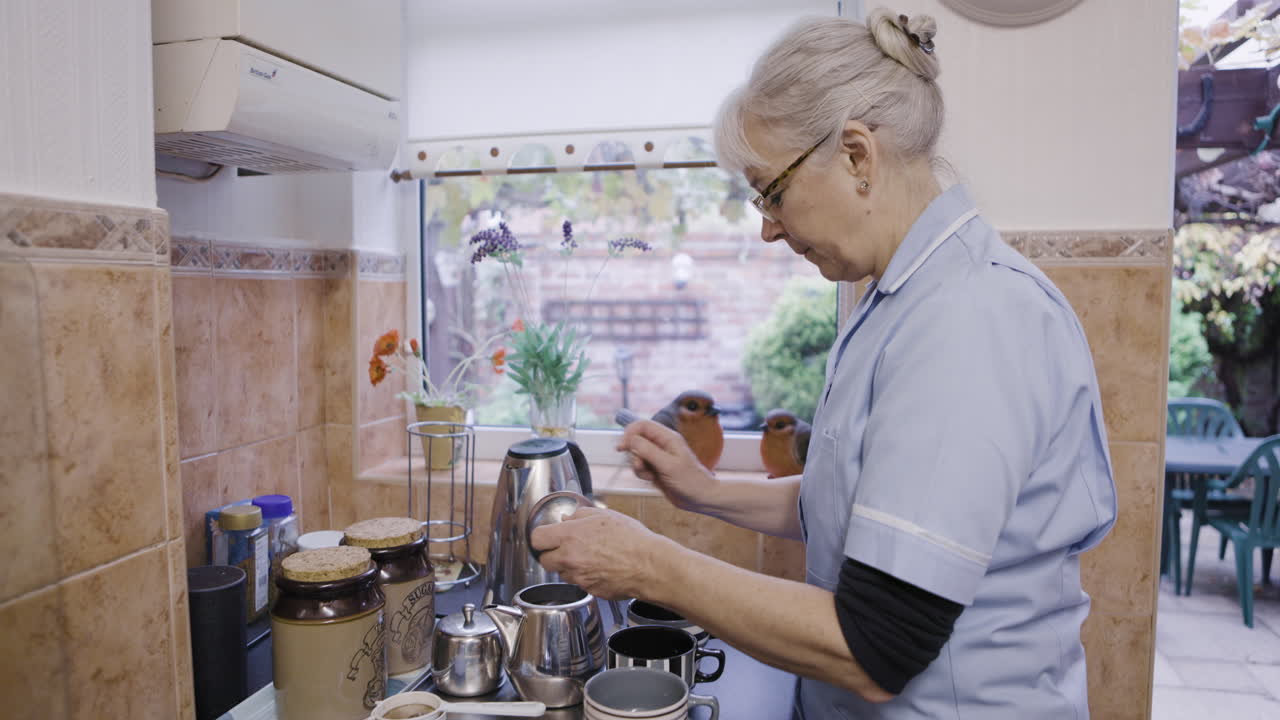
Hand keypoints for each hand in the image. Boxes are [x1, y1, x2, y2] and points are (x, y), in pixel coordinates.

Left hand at [530, 507, 674, 599]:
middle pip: (544, 561)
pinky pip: (579, 583)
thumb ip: (579, 516)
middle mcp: (570, 558)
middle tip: (566, 548)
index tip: (547, 536)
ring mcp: (579, 577)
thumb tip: (566, 520)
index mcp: (570, 536)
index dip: (542, 537)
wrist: (649, 565)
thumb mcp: (604, 515)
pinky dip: (586, 576)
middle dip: (553, 554)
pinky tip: (601, 567)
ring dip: (570, 566)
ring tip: (591, 557)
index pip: (537, 539)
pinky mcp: (589, 590)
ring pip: (562, 573)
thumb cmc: (631, 539)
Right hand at [617, 420, 719, 512]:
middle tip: (641, 466)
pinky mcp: (656, 468)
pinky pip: (640, 466)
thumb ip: (648, 450)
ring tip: (650, 476)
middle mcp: (662, 444)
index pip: (642, 425)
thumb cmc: (690, 481)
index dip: (629, 433)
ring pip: (637, 455)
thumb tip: (630, 439)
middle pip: (636, 440)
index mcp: (668, 438)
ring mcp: (658, 457)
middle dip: (634, 454)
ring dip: (638, 466)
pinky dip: (642, 473)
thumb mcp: (668, 465)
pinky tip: (652, 479)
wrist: (700, 498)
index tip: (622, 447)